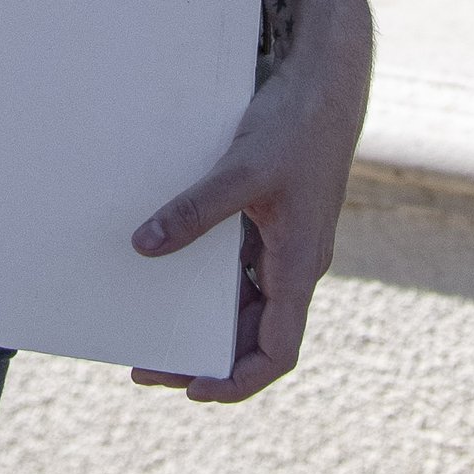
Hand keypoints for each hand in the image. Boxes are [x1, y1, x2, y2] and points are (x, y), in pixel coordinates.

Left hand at [128, 10, 368, 401]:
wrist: (328, 85)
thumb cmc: (295, 128)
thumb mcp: (241, 172)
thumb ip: (195, 212)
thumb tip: (145, 248)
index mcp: (300, 266)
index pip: (276, 351)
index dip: (238, 379)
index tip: (193, 389)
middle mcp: (296, 264)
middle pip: (256, 334)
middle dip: (207, 355)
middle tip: (148, 363)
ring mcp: (287, 242)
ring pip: (248, 302)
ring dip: (208, 319)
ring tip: (153, 324)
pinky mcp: (275, 217)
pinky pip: (242, 266)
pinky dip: (211, 280)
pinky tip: (171, 267)